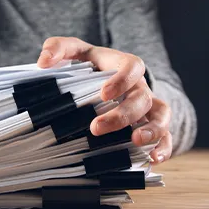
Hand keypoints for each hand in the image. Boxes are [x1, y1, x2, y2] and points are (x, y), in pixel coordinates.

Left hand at [37, 37, 171, 163]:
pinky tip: (153, 160)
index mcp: (123, 66)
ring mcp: (148, 106)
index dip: (122, 80)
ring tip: (137, 143)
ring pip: (161, 116)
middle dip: (123, 114)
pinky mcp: (150, 124)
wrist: (107, 77)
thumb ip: (57, 48)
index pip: (133, 67)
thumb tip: (43, 62)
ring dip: (152, 130)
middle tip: (97, 128)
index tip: (104, 94)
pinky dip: (164, 147)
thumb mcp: (75, 50)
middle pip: (142, 98)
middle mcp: (139, 86)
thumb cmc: (90, 64)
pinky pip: (166, 135)